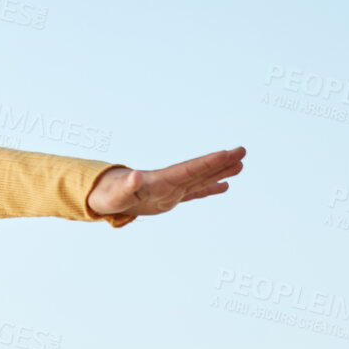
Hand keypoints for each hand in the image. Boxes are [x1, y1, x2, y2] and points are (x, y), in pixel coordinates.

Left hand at [87, 146, 245, 219]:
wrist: (105, 196)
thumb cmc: (109, 195)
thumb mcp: (118, 194)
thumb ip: (128, 186)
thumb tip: (134, 177)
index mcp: (162, 181)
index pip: (190, 169)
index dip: (208, 162)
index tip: (227, 153)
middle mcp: (170, 182)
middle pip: (200, 170)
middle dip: (221, 161)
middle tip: (243, 151)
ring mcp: (172, 189)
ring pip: (201, 179)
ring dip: (220, 172)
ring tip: (241, 165)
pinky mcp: (170, 198)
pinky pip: (194, 192)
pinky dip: (209, 189)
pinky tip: (225, 186)